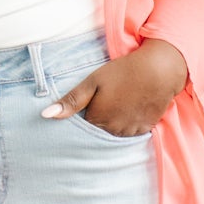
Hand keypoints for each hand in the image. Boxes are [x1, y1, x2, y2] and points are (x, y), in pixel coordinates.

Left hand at [40, 38, 188, 136]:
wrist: (159, 69)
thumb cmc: (123, 72)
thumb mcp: (93, 82)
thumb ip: (70, 101)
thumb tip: (44, 116)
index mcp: (97, 120)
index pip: (83, 128)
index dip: (85, 115)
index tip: (90, 104)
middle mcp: (113, 131)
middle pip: (99, 133)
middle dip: (99, 121)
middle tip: (107, 101)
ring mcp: (130, 132)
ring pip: (115, 134)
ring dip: (114, 124)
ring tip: (119, 104)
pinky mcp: (145, 129)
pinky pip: (131, 133)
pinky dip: (128, 125)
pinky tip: (130, 109)